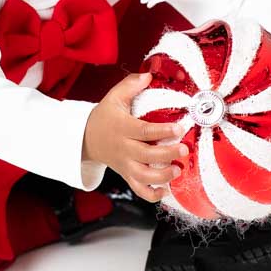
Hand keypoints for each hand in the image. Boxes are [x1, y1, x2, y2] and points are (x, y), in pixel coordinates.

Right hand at [82, 72, 188, 202]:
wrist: (87, 138)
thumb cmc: (105, 116)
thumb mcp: (113, 97)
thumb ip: (130, 85)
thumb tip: (149, 75)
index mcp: (122, 127)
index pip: (143, 131)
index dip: (162, 131)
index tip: (179, 128)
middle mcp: (124, 148)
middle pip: (146, 155)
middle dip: (167, 154)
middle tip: (184, 149)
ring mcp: (125, 164)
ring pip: (143, 176)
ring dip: (162, 176)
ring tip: (177, 170)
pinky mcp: (126, 175)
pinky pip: (138, 190)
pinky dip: (152, 194)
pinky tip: (166, 190)